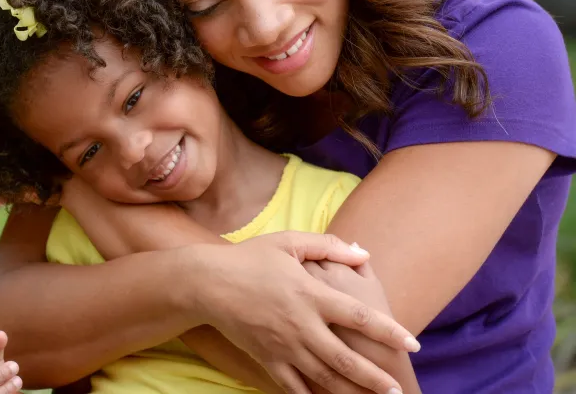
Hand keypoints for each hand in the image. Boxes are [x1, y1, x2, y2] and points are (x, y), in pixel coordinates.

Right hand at [192, 232, 418, 393]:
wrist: (208, 283)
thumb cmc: (250, 257)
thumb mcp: (289, 242)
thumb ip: (328, 246)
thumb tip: (363, 253)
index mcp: (310, 294)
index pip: (358, 317)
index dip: (388, 331)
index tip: (412, 342)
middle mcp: (301, 325)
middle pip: (345, 358)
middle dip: (375, 377)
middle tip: (397, 389)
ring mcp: (283, 346)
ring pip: (323, 377)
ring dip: (350, 392)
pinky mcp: (266, 358)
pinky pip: (293, 386)